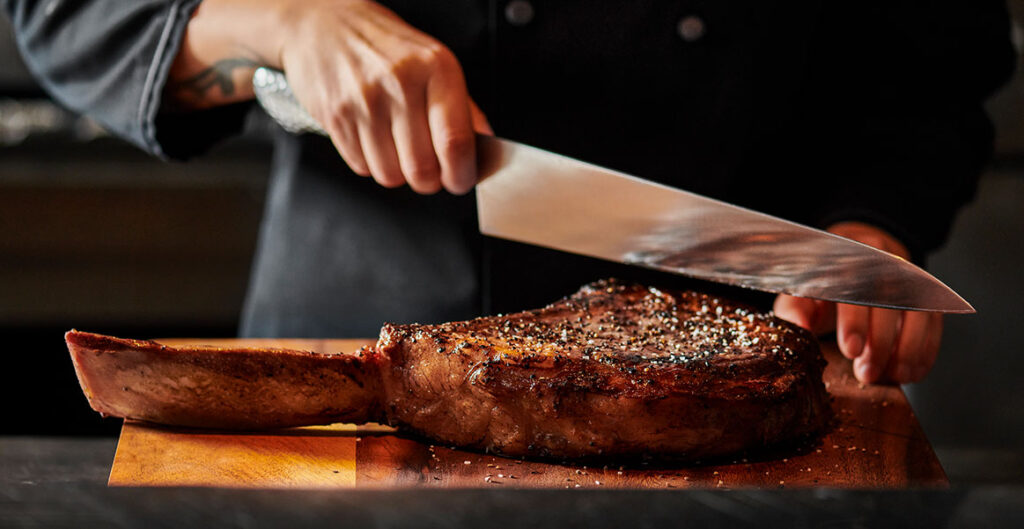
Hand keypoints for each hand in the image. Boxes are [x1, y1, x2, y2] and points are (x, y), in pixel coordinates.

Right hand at [277, 0, 490, 193]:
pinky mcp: (336, 117)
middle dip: (429, 180)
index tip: (461, 180)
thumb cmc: (385, 46)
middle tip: (429, 169)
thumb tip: (485, 145)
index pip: (454, 143)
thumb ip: (463, 107)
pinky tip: (372, 136)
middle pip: (422, 169)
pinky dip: (371, 162)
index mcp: (435, 68)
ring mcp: (364, 101)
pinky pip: (362, 167)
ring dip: (398, 172)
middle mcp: (400, 83)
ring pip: (390, 175)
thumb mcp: (433, 63)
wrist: (324, 25)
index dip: (461, 175)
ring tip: (396, 146)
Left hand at [773, 222, 942, 384]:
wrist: (854, 264)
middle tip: (868, 373)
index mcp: (845, 261)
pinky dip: (927, 349)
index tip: (852, 350)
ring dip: (909, 348)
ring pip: (918, 311)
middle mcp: (881, 264)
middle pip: (889, 301)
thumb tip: (800, 327)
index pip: (854, 288)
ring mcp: (908, 277)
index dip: (855, 321)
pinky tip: (913, 372)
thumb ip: (796, 309)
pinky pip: (934, 322)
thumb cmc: (823, 285)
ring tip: (894, 376)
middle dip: (880, 343)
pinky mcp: (926, 295)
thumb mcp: (802, 294)